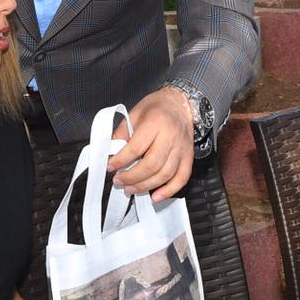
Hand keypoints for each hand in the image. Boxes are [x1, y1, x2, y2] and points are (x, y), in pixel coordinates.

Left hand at [109, 86, 193, 201]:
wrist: (181, 103)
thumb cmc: (157, 107)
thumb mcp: (134, 113)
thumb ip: (123, 133)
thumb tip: (112, 153)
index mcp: (156, 122)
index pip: (136, 147)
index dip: (121, 160)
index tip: (110, 167)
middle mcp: (171, 136)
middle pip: (152, 164)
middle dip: (132, 177)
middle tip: (119, 182)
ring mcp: (182, 148)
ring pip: (166, 174)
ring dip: (146, 186)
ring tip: (131, 189)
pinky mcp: (189, 156)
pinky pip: (182, 177)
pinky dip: (169, 190)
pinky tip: (156, 196)